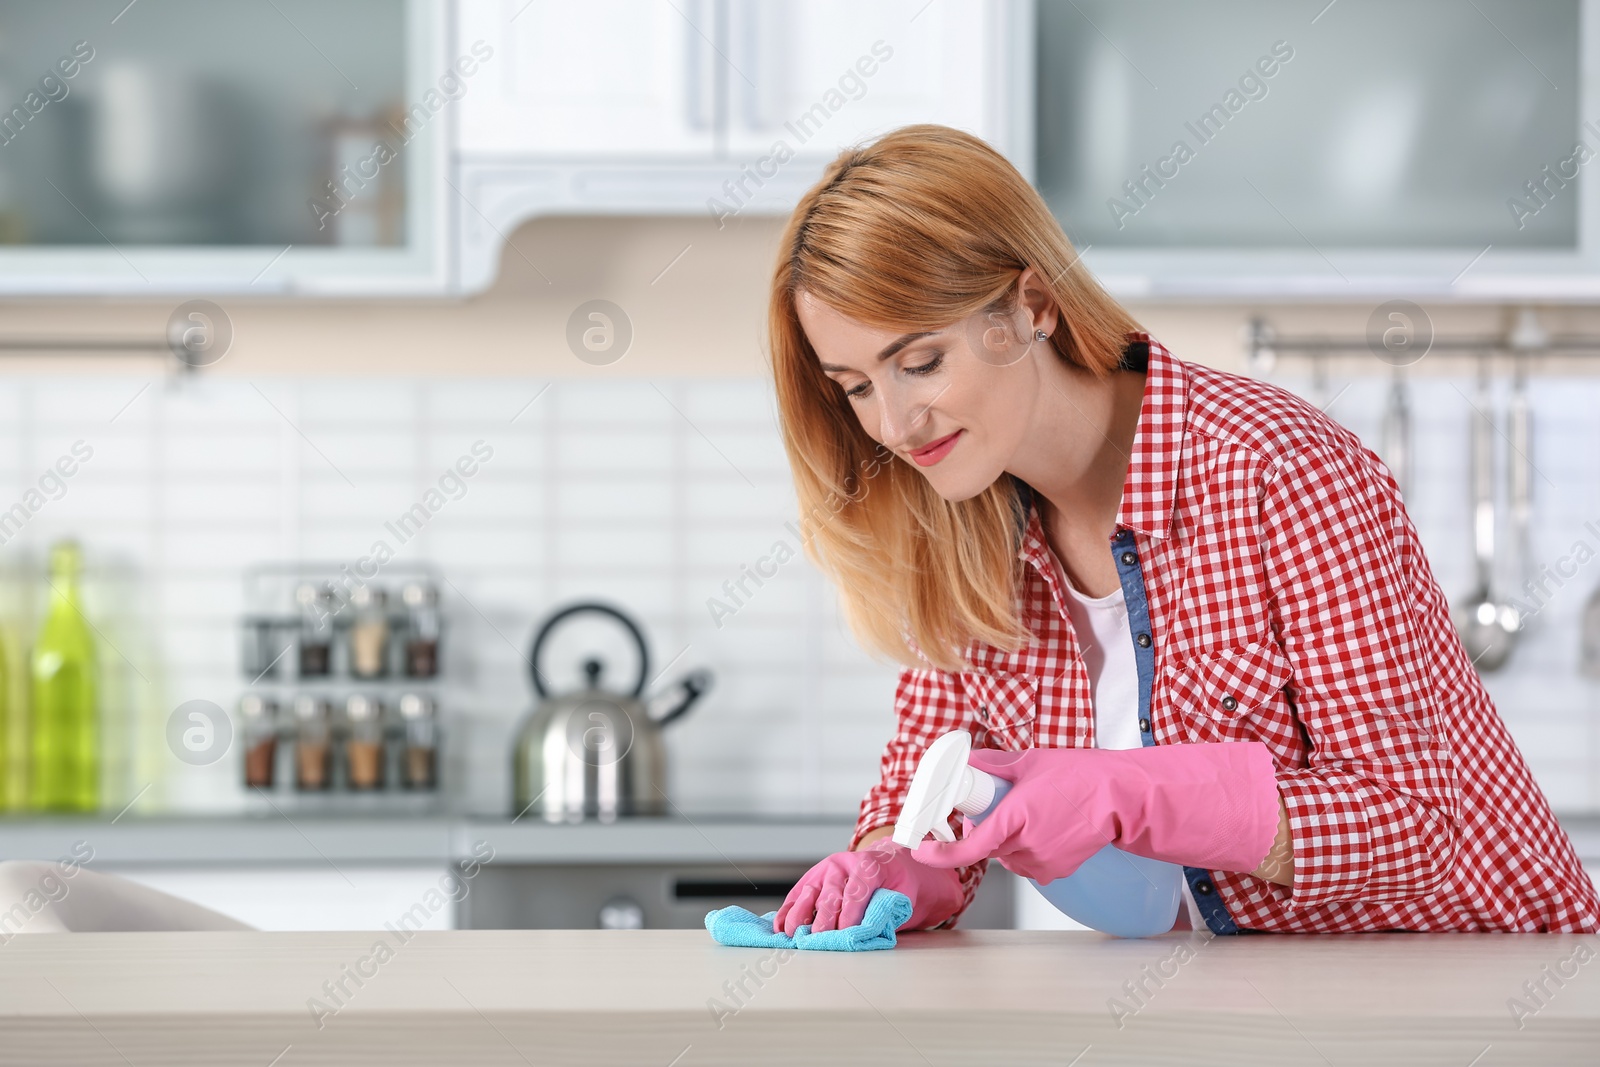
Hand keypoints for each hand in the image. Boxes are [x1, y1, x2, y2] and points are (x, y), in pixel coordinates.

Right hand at [773, 838, 963, 935]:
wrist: (892, 864)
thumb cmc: (898, 884)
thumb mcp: (903, 896)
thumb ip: (885, 912)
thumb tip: (867, 934)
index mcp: (870, 865)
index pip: (857, 890)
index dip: (851, 913)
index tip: (844, 933)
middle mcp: (844, 863)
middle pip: (831, 893)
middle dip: (824, 919)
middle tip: (817, 940)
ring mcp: (826, 869)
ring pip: (810, 892)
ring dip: (800, 915)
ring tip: (793, 934)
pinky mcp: (814, 877)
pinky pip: (799, 893)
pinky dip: (789, 909)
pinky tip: (781, 925)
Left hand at [907, 743, 1280, 884]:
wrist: (1121, 800)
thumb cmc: (1081, 777)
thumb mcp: (1030, 762)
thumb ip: (993, 765)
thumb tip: (966, 761)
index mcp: (1014, 819)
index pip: (968, 847)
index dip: (939, 853)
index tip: (920, 849)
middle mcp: (1025, 846)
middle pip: (986, 845)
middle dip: (985, 827)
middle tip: (1001, 803)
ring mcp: (1041, 863)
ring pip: (1006, 855)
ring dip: (1007, 838)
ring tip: (1033, 811)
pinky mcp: (1055, 871)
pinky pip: (1026, 862)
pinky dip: (1026, 847)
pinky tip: (1046, 825)